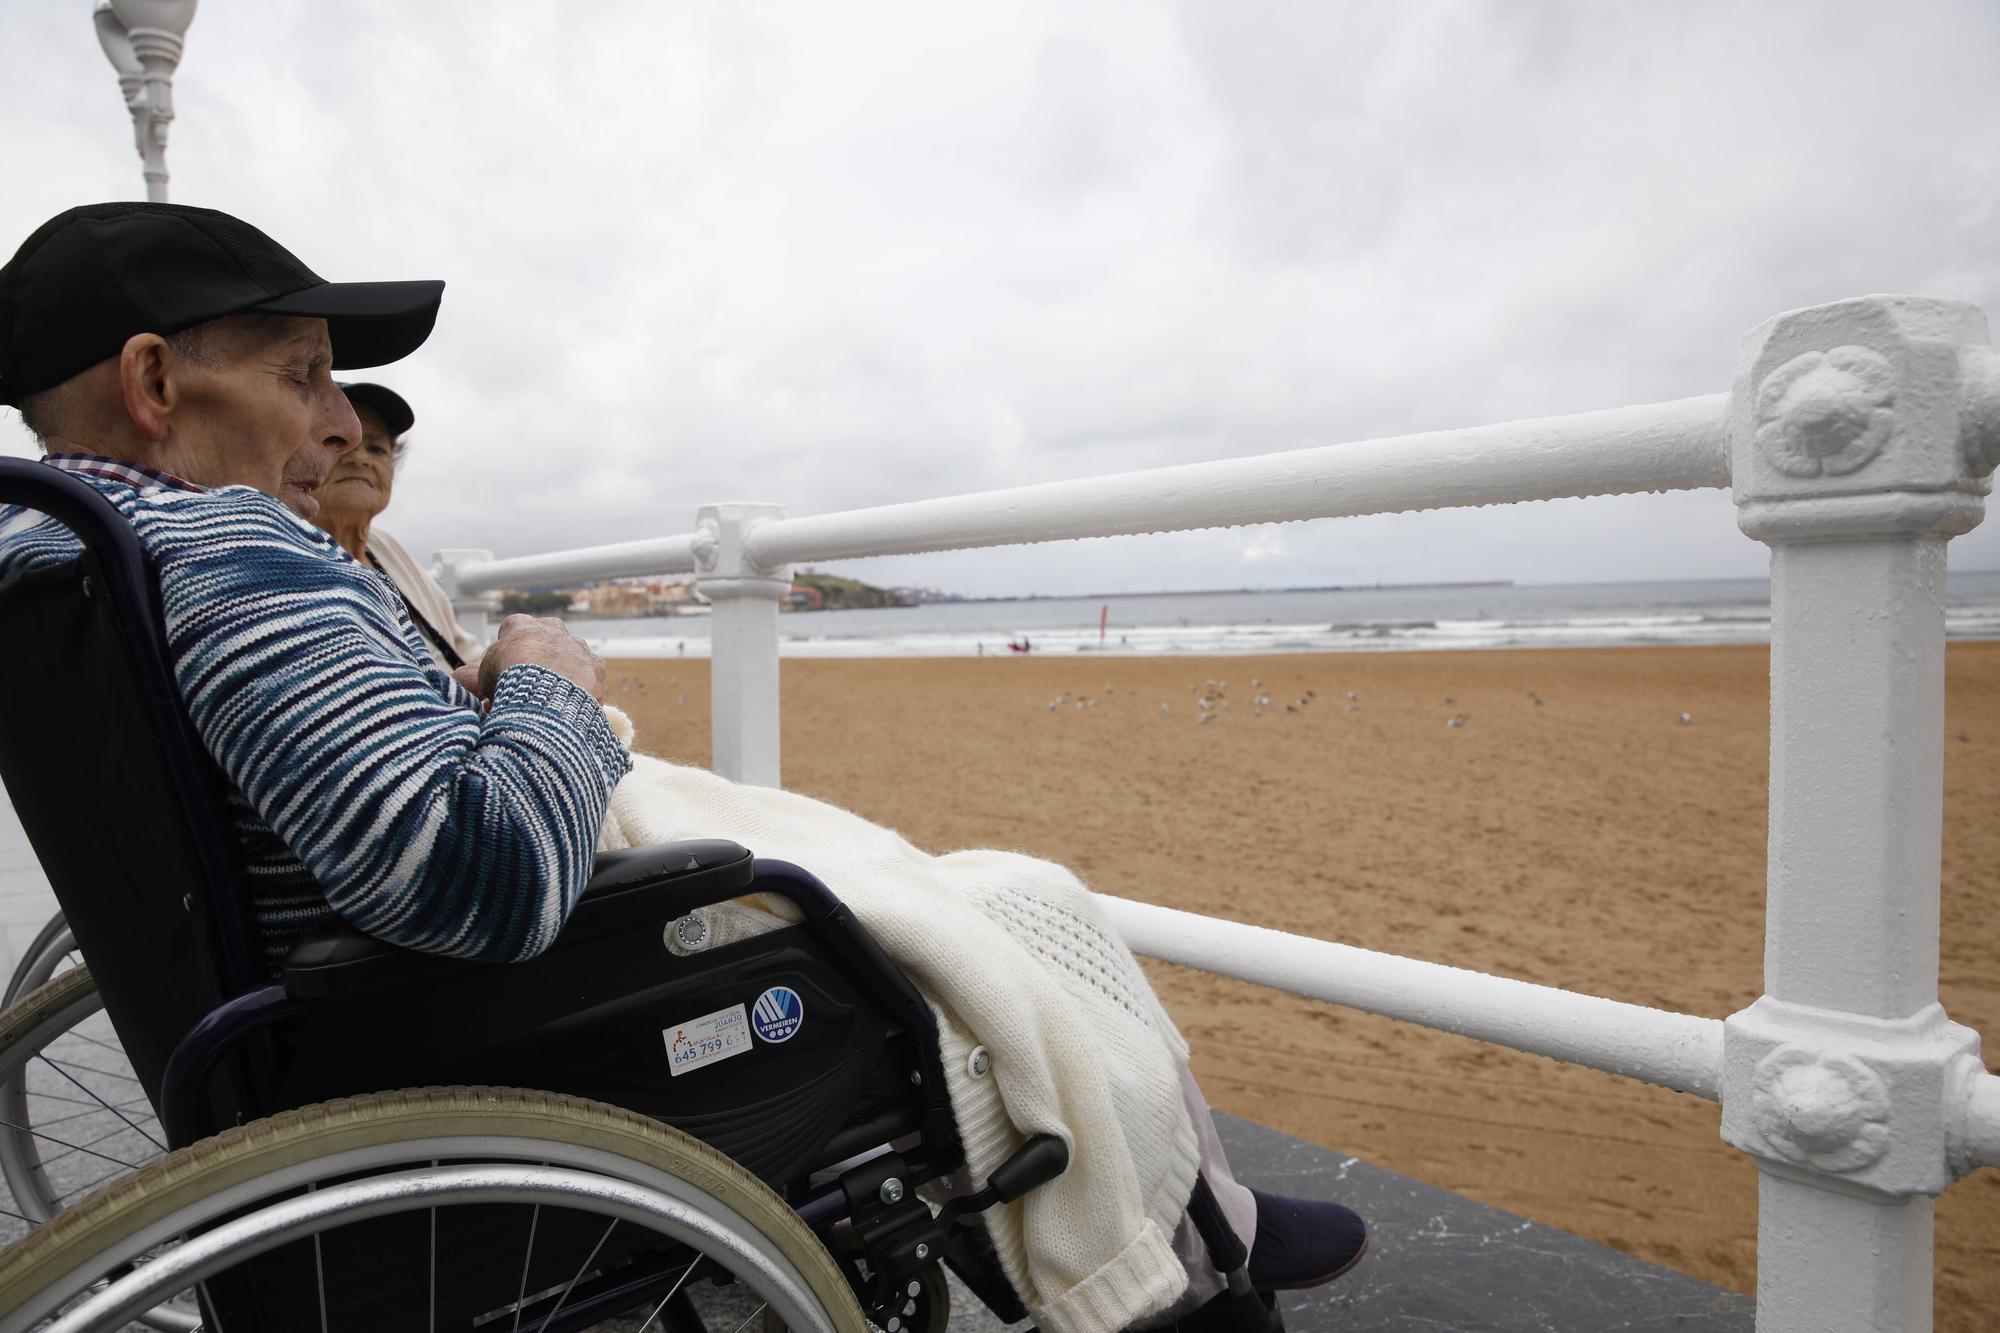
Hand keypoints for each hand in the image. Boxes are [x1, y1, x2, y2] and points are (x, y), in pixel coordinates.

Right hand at [461, 615, 606, 701]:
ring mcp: (577, 645)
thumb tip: (471, 686)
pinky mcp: (597, 666)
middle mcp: (553, 628)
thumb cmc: (508, 677)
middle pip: (545, 641)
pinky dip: (582, 690)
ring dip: (564, 674)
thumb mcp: (484, 675)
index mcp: (521, 625)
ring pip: (570, 658)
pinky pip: (590, 677)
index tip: (507, 671)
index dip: (509, 654)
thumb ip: (478, 678)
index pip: (513, 630)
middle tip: (532, 684)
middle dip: (540, 659)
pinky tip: (574, 706)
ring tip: (554, 699)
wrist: (546, 685)